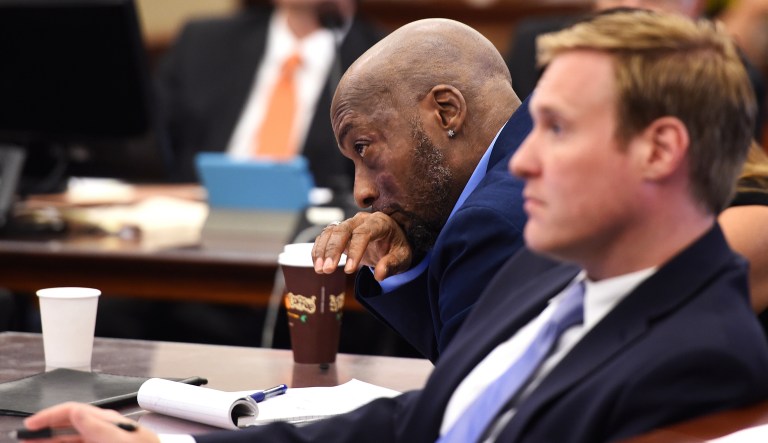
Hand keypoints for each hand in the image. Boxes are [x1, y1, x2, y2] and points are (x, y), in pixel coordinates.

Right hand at [22, 402, 158, 442]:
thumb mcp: (119, 440)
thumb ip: (98, 427)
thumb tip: (76, 412)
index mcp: (107, 421)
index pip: (73, 411)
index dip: (50, 415)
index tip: (32, 424)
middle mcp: (104, 429)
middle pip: (70, 425)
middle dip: (47, 429)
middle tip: (27, 437)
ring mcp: (104, 440)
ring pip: (73, 438)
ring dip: (54, 440)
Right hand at [312, 212, 412, 280]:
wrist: (392, 240)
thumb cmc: (397, 248)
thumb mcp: (402, 258)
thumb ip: (392, 265)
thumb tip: (379, 275)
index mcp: (380, 223)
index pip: (364, 233)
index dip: (355, 251)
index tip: (349, 270)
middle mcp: (362, 220)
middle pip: (343, 229)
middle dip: (333, 250)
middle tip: (327, 270)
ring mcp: (349, 224)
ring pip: (331, 231)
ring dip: (322, 250)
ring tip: (320, 270)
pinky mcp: (340, 231)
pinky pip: (325, 236)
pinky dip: (319, 249)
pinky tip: (317, 265)